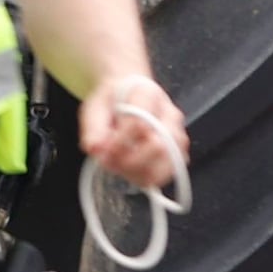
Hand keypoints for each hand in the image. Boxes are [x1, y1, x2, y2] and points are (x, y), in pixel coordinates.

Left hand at [78, 73, 186, 190]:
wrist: (128, 95)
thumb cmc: (112, 101)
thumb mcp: (95, 107)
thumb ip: (94, 128)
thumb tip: (96, 150)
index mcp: (148, 94)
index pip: (139, 123)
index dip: (119, 142)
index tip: (102, 151)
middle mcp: (170, 114)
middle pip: (159, 145)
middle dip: (131, 160)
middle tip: (109, 162)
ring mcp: (178, 133)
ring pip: (169, 162)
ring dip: (140, 172)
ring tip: (119, 168)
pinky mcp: (179, 151)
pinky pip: (170, 171)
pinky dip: (149, 177)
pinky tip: (131, 173)